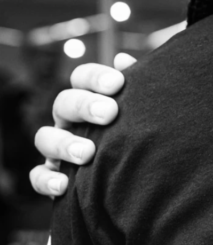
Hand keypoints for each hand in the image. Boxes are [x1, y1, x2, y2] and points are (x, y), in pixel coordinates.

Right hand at [29, 55, 135, 196]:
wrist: (139, 179)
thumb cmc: (138, 138)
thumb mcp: (142, 114)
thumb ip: (136, 88)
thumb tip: (124, 60)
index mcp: (90, 101)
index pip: (82, 78)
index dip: (95, 78)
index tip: (117, 83)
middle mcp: (70, 122)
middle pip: (63, 104)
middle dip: (83, 106)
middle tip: (108, 114)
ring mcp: (58, 149)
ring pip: (44, 138)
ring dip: (63, 144)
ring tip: (87, 153)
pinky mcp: (53, 177)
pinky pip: (39, 176)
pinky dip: (46, 180)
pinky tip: (64, 184)